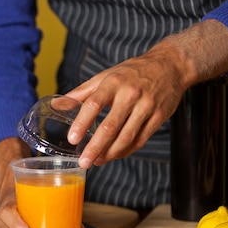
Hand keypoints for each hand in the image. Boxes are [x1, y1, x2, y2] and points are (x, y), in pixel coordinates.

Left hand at [66, 20, 227, 167]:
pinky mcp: (159, 117)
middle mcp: (130, 94)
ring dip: (110, 153)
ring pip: (127, 136)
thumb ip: (81, 93)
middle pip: (111, 126)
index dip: (82, 123)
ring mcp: (147, 106)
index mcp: (114, 82)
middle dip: (95, 147)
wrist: (170, 66)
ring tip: (97, 161)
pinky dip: (126, 151)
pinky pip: (140, 140)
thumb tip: (57, 105)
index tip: (72, 138)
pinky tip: (114, 155)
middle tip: (83, 161)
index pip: (94, 104)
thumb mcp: (106, 76)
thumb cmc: (132, 72)